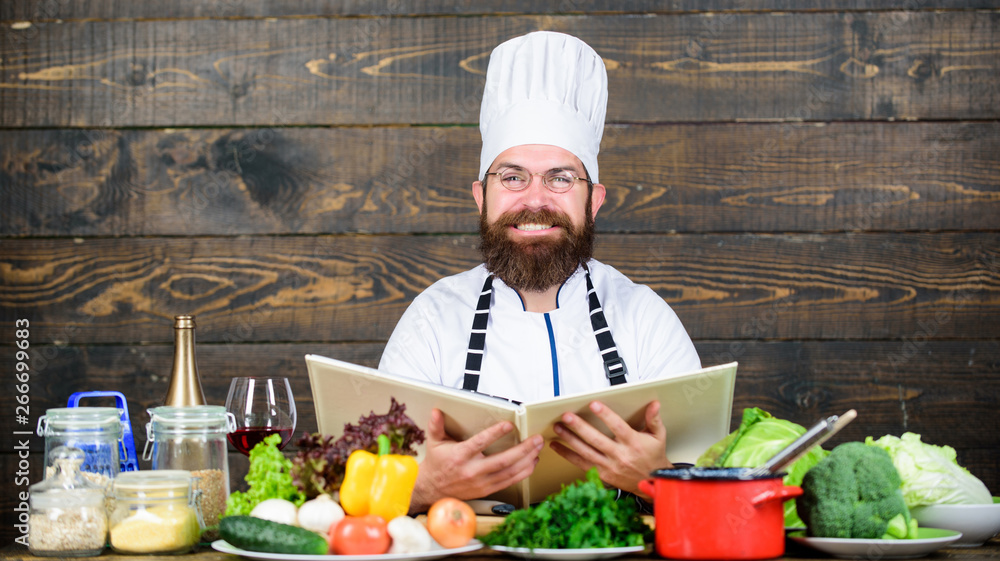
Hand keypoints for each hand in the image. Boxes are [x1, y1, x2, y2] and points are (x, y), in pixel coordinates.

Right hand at [409, 408, 543, 512]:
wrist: (432, 489)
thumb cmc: (437, 464)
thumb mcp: (434, 442)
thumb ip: (436, 426)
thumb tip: (436, 411)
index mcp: (460, 456)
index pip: (479, 443)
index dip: (495, 434)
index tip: (508, 425)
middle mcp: (472, 471)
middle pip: (502, 461)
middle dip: (523, 450)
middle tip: (536, 439)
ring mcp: (481, 483)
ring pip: (509, 472)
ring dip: (526, 460)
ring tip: (538, 449)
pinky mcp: (487, 490)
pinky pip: (509, 482)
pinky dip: (523, 473)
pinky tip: (532, 463)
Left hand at [549, 400, 672, 496]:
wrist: (652, 483)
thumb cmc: (653, 458)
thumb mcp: (658, 436)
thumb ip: (653, 419)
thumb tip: (654, 405)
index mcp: (633, 443)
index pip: (618, 427)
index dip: (606, 416)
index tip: (594, 405)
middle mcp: (620, 455)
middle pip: (596, 440)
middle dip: (580, 427)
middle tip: (567, 417)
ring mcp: (609, 466)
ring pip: (586, 452)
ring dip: (570, 439)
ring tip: (558, 428)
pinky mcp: (602, 474)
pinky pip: (582, 463)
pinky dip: (568, 455)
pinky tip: (557, 446)